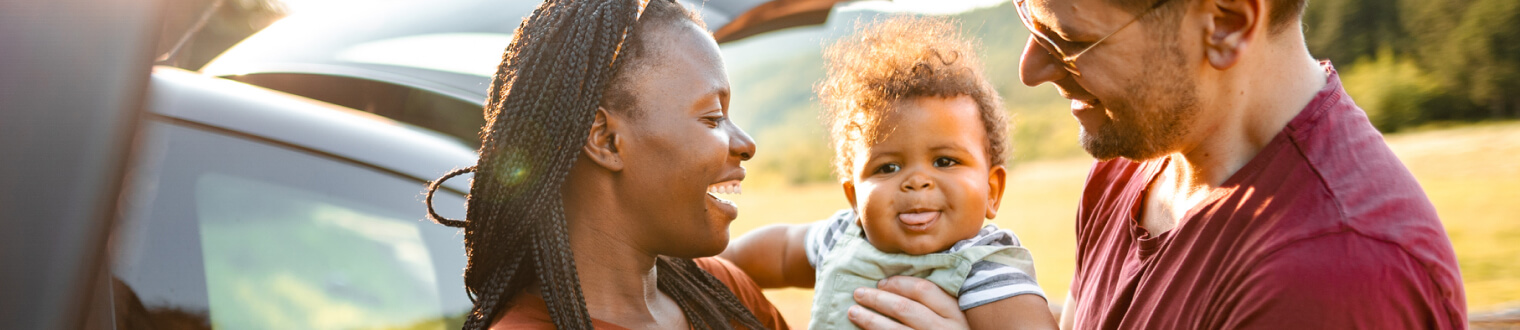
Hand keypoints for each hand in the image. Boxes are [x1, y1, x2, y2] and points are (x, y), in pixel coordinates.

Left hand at [849, 276, 968, 329]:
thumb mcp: (955, 318)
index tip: (881, 282)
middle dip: (878, 299)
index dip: (899, 284)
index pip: (924, 290)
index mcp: (956, 314)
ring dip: (870, 320)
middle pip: (906, 309)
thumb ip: (936, 302)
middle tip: (859, 293)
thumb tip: (896, 284)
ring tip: (853, 312)